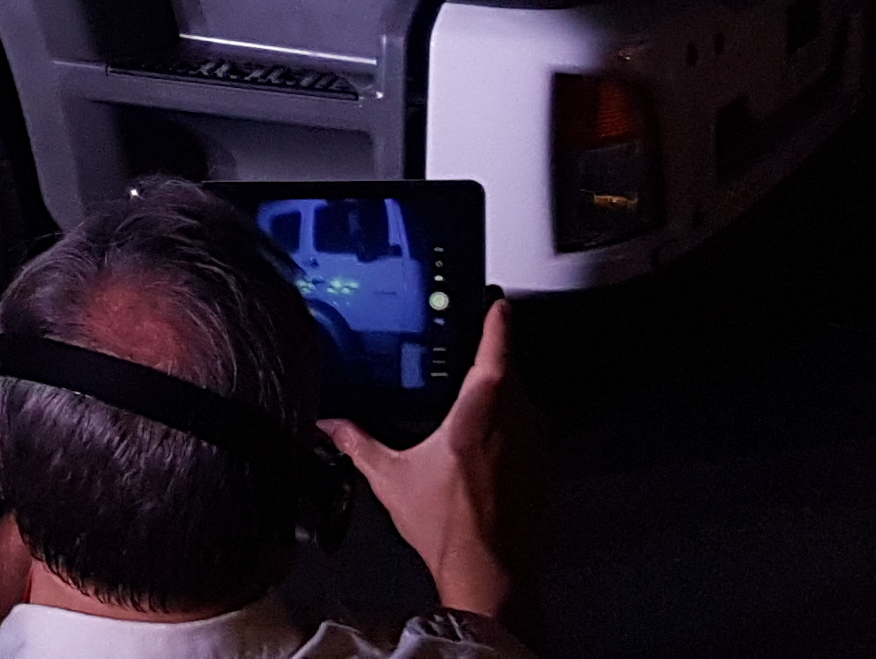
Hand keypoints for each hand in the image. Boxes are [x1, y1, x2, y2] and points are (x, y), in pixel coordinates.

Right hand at [322, 297, 541, 625]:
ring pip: (521, 404)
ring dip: (500, 400)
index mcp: (481, 411)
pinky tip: (482, 451)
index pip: (496, 350)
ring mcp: (536, 447)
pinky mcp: (544, 471)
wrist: (489, 574)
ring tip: (467, 408)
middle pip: (509, 374)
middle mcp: (517, 422)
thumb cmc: (448, 527)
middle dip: (489, 364)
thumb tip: (330, 425)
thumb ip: (358, 444)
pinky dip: (510, 431)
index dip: (496, 320)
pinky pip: (529, 434)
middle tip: (463, 358)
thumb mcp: (391, 478)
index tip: (495, 301)